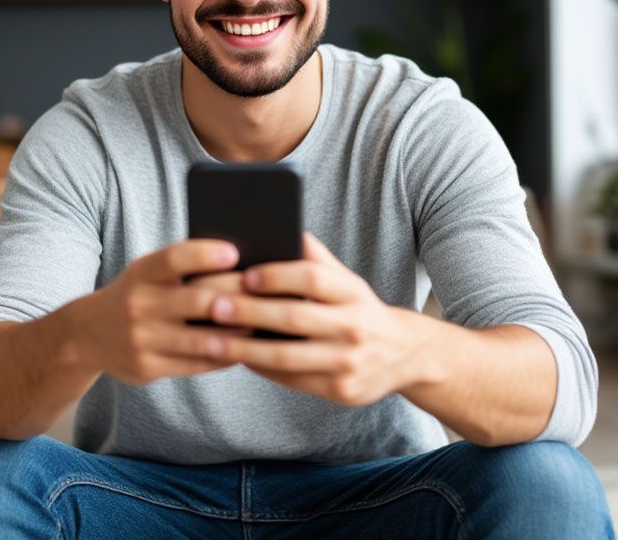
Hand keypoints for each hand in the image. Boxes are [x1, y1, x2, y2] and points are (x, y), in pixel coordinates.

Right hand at [80, 239, 253, 385]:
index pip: (174, 258)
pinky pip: (197, 365)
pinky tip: (244, 349)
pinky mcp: (147, 367)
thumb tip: (242, 264)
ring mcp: (142, 339)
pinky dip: (225, 357)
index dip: (205, 255)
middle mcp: (138, 305)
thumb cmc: (138, 294)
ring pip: (203, 340)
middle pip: (198, 301)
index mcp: (142, 273)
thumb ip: (184, 267)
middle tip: (270, 296)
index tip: (235, 253)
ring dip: (239, 334)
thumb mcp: (149, 273)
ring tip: (265, 326)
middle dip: (237, 298)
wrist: (88, 334)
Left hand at [202, 232, 424, 406]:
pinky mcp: (341, 391)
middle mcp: (354, 326)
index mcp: (353, 292)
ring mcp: (348, 362)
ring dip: (245, 348)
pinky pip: (292, 380)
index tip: (245, 275)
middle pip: (294, 318)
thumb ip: (315, 258)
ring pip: (287, 357)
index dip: (277, 275)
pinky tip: (238, 358)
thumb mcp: (347, 281)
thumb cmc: (359, 310)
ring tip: (212, 341)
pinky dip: (262, 369)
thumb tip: (277, 225)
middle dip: (250, 312)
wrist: (405, 355)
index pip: (313, 278)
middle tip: (214, 307)